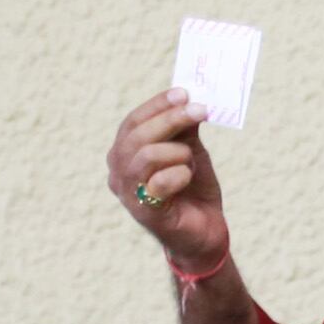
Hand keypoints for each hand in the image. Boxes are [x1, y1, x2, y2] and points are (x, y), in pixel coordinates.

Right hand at [106, 88, 227, 268]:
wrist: (206, 230)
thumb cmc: (193, 188)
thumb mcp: (189, 149)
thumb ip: (184, 127)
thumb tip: (188, 97)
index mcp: (124, 153)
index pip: (133, 121)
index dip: (157, 105)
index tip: (184, 93)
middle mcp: (118, 172)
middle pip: (138, 135)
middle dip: (172, 119)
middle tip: (201, 110)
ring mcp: (128, 193)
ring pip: (147, 155)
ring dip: (179, 152)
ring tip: (192, 161)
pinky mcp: (144, 212)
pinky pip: (160, 182)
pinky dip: (181, 173)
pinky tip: (187, 177)